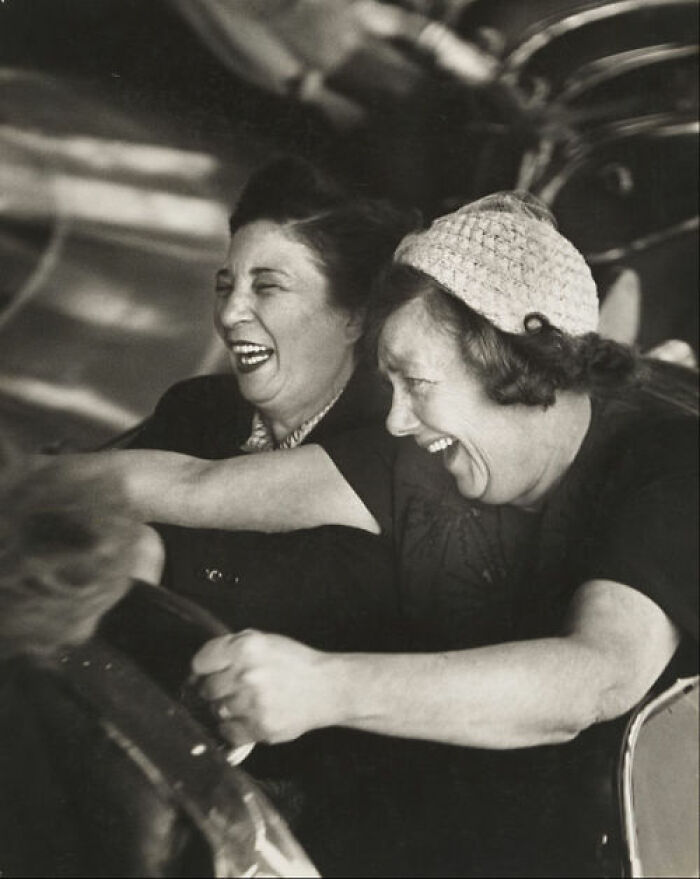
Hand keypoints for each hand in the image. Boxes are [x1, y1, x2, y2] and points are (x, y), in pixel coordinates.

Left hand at [191, 630, 338, 745]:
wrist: (327, 687)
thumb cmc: (295, 664)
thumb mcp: (265, 641)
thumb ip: (232, 649)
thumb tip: (199, 668)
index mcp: (246, 647)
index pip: (201, 661)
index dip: (202, 669)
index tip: (205, 674)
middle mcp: (247, 673)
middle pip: (206, 689)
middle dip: (216, 689)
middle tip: (232, 688)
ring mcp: (253, 702)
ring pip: (216, 711)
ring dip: (226, 708)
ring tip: (245, 702)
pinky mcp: (260, 727)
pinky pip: (228, 732)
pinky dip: (233, 727)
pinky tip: (249, 717)